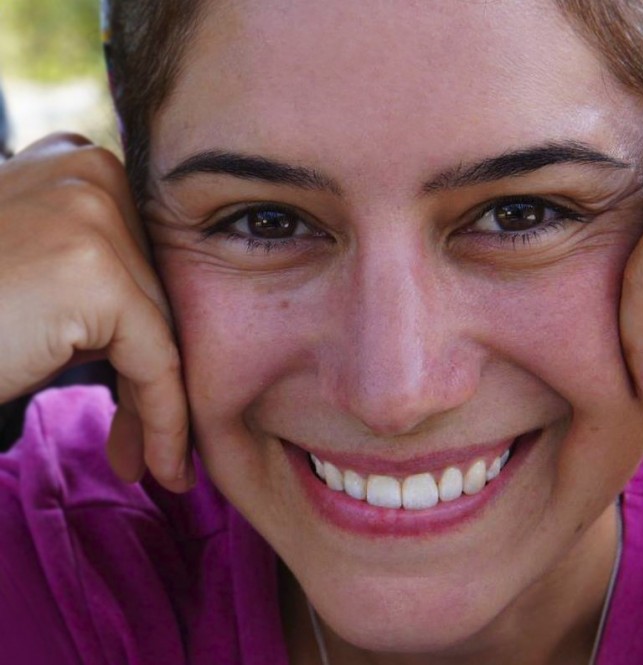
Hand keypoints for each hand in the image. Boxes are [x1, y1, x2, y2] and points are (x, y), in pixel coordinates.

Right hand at [0, 135, 193, 491]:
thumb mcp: (37, 275)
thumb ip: (89, 273)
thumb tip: (151, 328)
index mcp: (76, 160)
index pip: (139, 264)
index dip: (143, 337)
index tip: (144, 400)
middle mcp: (93, 170)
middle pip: (151, 296)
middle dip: (149, 377)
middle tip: (141, 445)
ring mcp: (94, 216)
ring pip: (159, 330)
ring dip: (156, 405)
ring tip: (150, 463)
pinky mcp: (95, 273)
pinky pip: (156, 360)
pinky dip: (165, 420)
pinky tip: (163, 467)